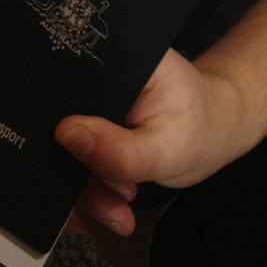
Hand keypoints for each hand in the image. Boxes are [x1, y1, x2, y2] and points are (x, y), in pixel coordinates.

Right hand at [55, 47, 246, 234]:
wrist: (212, 131)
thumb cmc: (197, 127)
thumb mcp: (164, 148)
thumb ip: (118, 150)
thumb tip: (65, 134)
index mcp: (105, 57)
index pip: (62, 82)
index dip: (55, 120)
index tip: (71, 163)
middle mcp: (88, 75)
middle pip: (54, 118)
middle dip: (73, 168)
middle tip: (111, 199)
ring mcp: (85, 104)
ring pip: (62, 147)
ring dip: (85, 187)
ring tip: (120, 208)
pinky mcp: (86, 128)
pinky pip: (73, 160)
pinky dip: (90, 190)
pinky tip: (116, 208)